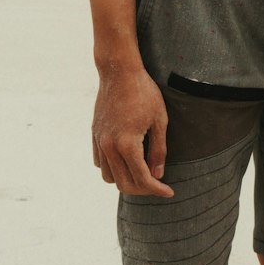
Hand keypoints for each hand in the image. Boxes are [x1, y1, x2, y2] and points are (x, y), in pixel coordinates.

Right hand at [92, 64, 173, 196]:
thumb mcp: (159, 120)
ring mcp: (99, 141)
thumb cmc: (144, 92)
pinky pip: (100, 162)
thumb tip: (158, 174)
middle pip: (123, 184)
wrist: (119, 71)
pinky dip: (112, 168)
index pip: (143, 179)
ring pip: (109, 177)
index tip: (169, 192)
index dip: (157, 190)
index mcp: (127, 144)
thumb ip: (158, 150)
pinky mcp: (94, 135)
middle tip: (157, 184)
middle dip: (142, 189)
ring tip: (142, 173)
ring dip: (125, 180)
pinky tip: (126, 160)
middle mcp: (109, 146)